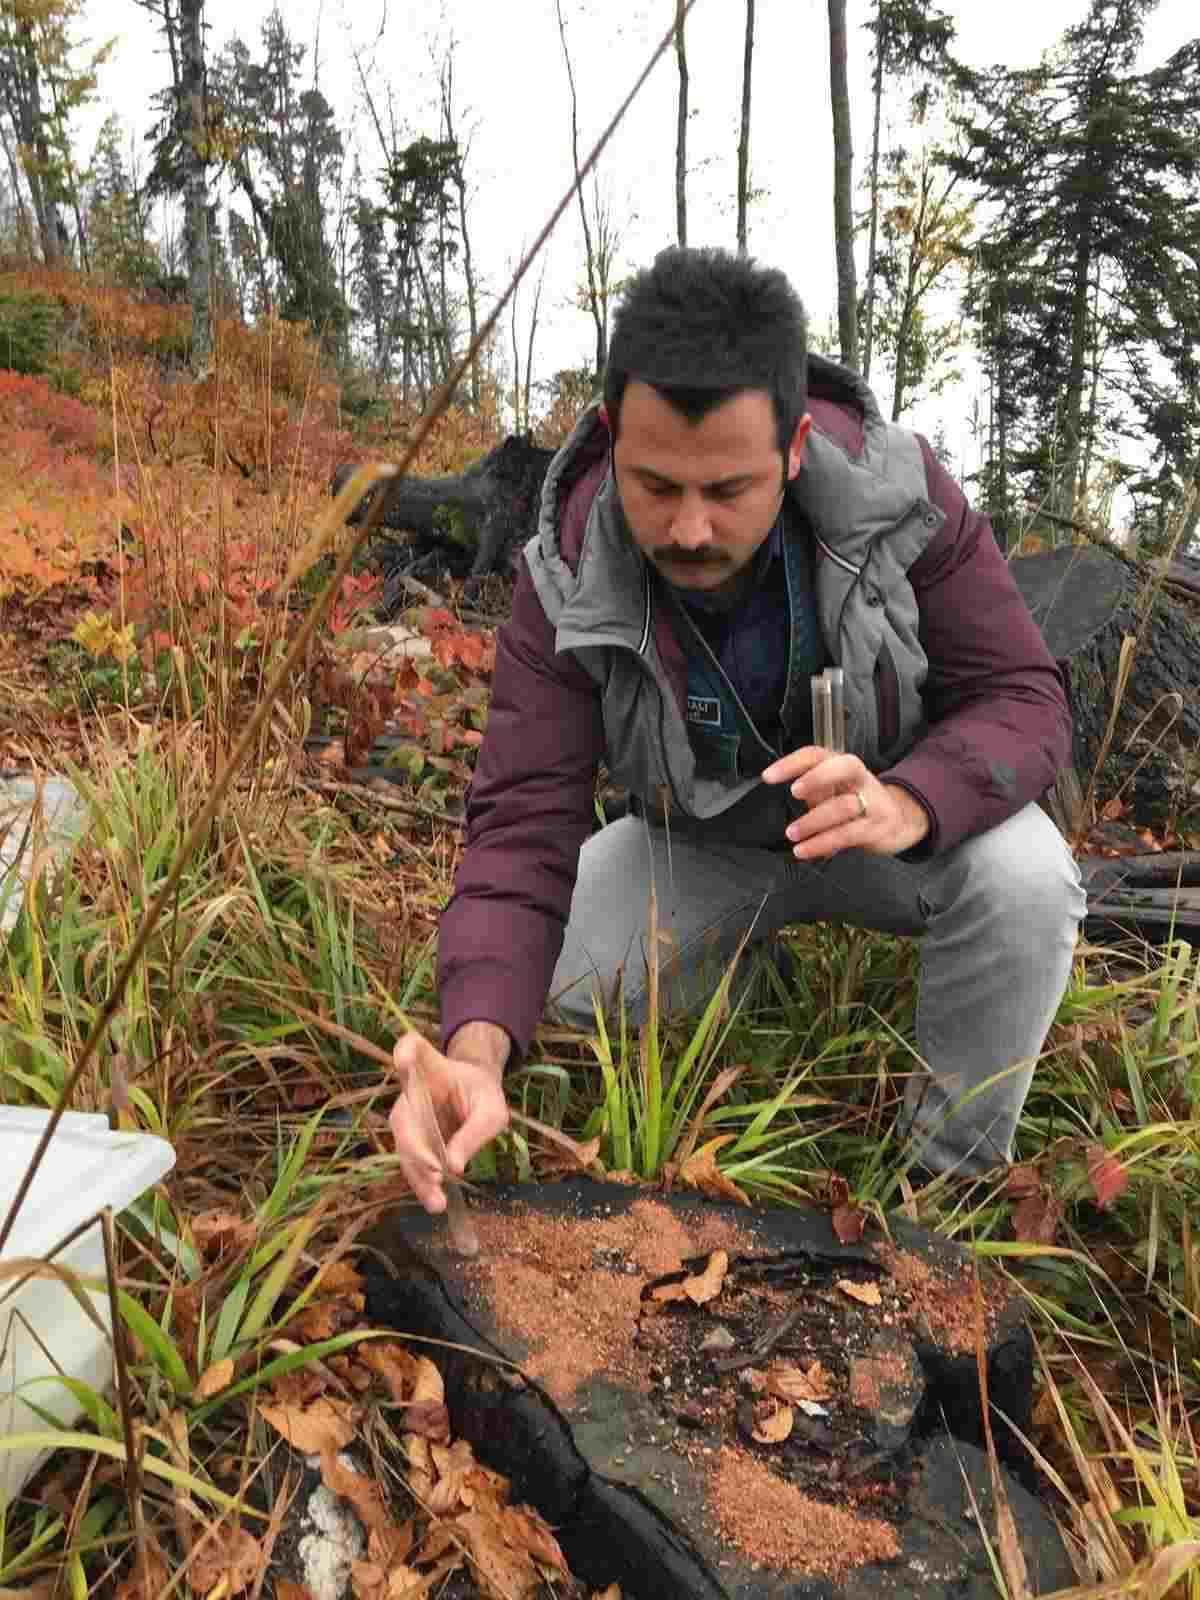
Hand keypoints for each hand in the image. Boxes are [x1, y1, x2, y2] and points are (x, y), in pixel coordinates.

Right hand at [389, 1027, 509, 1214]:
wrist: (478, 1097)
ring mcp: (410, 1118)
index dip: (405, 1053)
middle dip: (415, 1147)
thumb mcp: (493, 1112)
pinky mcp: (413, 1141)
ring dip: (418, 1175)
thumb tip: (453, 1167)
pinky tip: (436, 1202)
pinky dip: (423, 1184)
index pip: (412, 1049)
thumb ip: (474, 1133)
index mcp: (433, 1068)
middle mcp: (413, 1091)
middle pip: (403, 1115)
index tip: (404, 1059)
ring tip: (437, 1201)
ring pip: (404, 1147)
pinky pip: (412, 1163)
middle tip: (435, 1172)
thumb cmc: (484, 1095)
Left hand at [761, 747, 930, 859]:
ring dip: (813, 822)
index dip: (792, 763)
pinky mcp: (876, 827)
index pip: (817, 755)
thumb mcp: (834, 791)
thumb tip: (782, 798)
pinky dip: (822, 843)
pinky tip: (805, 850)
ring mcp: (872, 802)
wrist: (900, 820)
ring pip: (843, 806)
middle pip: (844, 767)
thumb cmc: (858, 803)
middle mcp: (860, 779)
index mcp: (842, 766)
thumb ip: (813, 791)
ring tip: (792, 833)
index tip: (769, 776)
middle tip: (794, 793)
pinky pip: (847, 835)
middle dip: (817, 778)